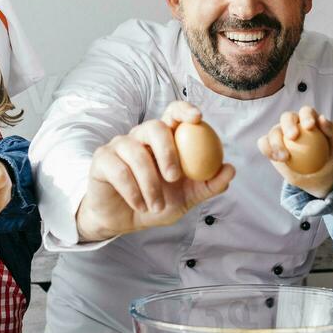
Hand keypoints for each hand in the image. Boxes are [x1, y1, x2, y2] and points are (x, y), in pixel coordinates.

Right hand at [75, 100, 235, 241]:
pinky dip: (132, 191)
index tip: (197, 118)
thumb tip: (231, 169)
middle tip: (174, 178)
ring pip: (136, 152)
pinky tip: (139, 205)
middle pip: (154, 127)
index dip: (184, 110)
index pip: (173, 112)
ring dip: (149, 183)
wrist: (124, 222)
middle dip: (167, 152)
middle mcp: (141, 136)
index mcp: (164, 139)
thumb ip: (208, 185)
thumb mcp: (187, 198)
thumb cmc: (156, 203)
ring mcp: (120, 145)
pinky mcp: (102, 160)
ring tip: (155, 206)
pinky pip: (119, 170)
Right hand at [257, 106, 332, 196]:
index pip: (306, 112)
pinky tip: (276, 159)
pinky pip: (264, 144)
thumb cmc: (327, 156)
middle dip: (288, 125)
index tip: (310, 126)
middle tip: (293, 137)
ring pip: (273, 132)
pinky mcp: (269, 145)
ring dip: (276, 143)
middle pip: (286, 117)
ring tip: (284, 157)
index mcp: (307, 118)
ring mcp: (279, 133)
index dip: (307, 116)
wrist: (315, 174)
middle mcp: (292, 122)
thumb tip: (323, 119)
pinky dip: (268, 150)